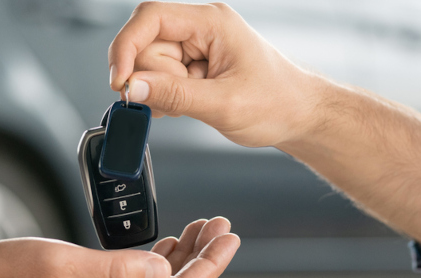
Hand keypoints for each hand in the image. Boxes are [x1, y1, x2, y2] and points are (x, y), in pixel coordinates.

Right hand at [0, 217, 238, 277]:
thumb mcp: (58, 264)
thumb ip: (114, 270)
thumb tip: (164, 269)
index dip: (209, 264)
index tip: (229, 235)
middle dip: (203, 261)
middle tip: (219, 227)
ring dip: (182, 263)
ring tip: (197, 232)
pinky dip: (156, 271)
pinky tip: (159, 250)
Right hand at [108, 1, 328, 147]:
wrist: (300, 116)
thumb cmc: (278, 103)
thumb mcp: (223, 104)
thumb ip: (175, 96)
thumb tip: (134, 88)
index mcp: (212, 22)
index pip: (151, 17)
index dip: (127, 46)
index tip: (120, 81)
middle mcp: (201, 28)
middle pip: (147, 45)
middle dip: (153, 79)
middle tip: (176, 104)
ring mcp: (197, 47)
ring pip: (151, 65)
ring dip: (161, 92)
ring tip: (191, 107)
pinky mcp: (194, 65)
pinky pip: (160, 77)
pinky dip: (165, 97)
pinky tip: (187, 107)